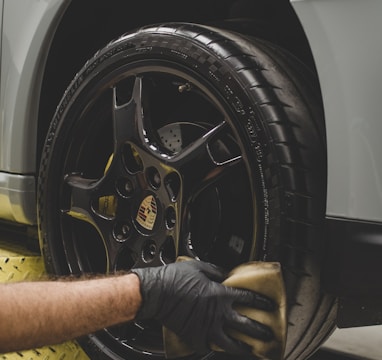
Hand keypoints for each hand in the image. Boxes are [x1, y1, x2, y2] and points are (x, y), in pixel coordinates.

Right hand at [131, 260, 274, 355]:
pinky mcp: (194, 337)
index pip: (247, 298)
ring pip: (231, 344)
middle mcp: (217, 313)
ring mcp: (207, 328)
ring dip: (243, 348)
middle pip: (245, 325)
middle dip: (260, 331)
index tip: (269, 305)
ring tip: (250, 351)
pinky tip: (217, 350)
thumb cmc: (175, 278)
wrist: (157, 292)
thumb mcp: (198, 267)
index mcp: (220, 294)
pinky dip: (213, 349)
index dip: (261, 301)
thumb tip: (225, 274)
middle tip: (268, 335)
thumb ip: (215, 271)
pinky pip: (208, 347)